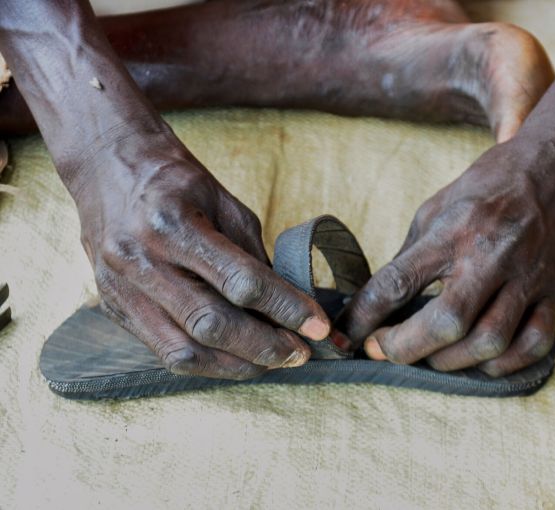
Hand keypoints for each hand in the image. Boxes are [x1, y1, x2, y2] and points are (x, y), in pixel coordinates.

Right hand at [70, 127, 330, 379]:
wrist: (107, 166)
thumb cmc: (177, 182)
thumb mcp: (225, 202)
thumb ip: (253, 255)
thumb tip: (289, 305)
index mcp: (172, 222)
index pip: (239, 280)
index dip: (285, 308)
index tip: (318, 326)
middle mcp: (140, 260)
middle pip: (210, 323)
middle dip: (265, 346)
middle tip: (301, 353)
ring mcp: (120, 289)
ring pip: (184, 350)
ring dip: (237, 365)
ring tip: (274, 361)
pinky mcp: (114, 308)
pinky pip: (164, 352)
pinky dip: (207, 363)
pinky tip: (236, 360)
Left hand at [338, 138, 554, 375]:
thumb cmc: (497, 179)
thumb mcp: (441, 202)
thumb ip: (414, 250)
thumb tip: (385, 298)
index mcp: (454, 229)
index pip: (397, 282)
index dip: (364, 316)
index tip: (350, 332)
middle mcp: (490, 256)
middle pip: (445, 324)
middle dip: (404, 349)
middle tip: (384, 350)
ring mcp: (528, 277)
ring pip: (490, 342)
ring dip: (451, 362)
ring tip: (432, 356)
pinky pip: (534, 344)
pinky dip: (504, 363)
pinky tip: (483, 359)